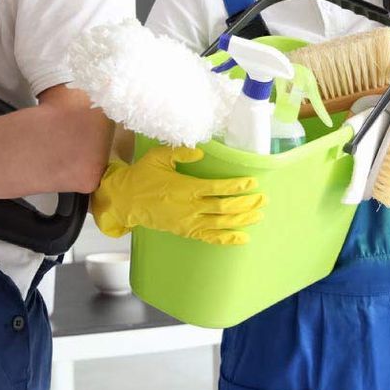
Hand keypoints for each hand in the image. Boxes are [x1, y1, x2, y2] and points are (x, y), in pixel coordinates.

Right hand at [90, 146, 264, 245]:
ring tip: (259, 215)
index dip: (237, 186)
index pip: (218, 188)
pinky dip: (228, 238)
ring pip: (222, 223)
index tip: (252, 182)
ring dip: (242, 220)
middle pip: (225, 207)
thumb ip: (181, 152)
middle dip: (247, 204)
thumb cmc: (142, 176)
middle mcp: (190, 207)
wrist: (126, 200)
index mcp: (186, 188)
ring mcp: (189, 222)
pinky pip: (210, 237)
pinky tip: (243, 237)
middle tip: (263, 199)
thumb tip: (201, 151)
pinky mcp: (186, 232)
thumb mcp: (158, 157)